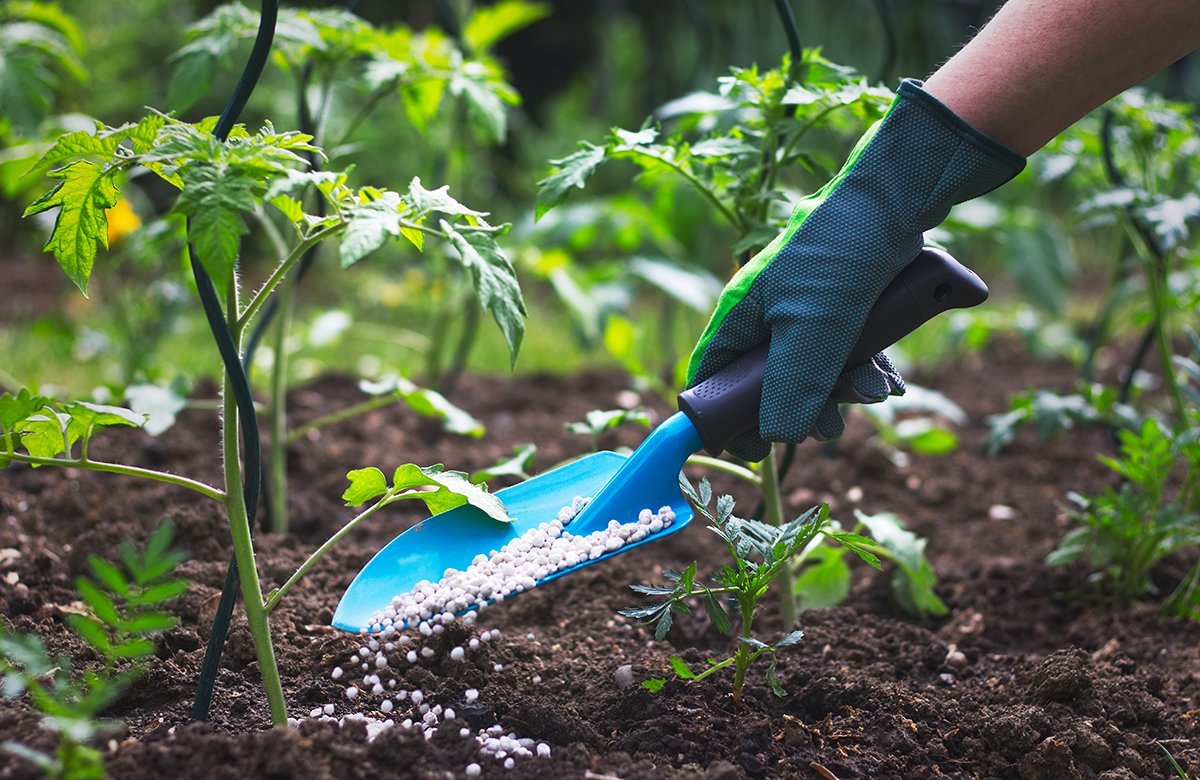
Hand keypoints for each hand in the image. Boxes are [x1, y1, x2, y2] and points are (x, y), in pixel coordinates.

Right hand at [688, 80, 1023, 461]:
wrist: (897, 200)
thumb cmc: (839, 257)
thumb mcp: (813, 330)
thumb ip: (791, 388)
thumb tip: (777, 438)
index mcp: (740, 317)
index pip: (712, 378)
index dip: (726, 417)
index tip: (754, 448)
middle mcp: (767, 315)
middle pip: (769, 384)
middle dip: (803, 408)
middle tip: (831, 424)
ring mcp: (805, 311)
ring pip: (814, 372)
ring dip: (844, 391)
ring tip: (874, 391)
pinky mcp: (842, 307)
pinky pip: (846, 354)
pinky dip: (866, 371)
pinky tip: (889, 380)